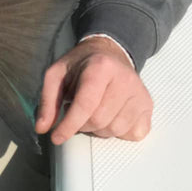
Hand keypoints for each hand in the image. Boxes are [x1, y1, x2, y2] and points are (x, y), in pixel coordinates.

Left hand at [35, 36, 152, 143]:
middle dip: (82, 125)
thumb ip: (48, 99)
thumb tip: (42, 127)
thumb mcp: (57, 73)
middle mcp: (125, 80)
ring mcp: (140, 94)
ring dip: (98, 130)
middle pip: (99, 120)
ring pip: (116, 130)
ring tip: (93, 112)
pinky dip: (118, 132)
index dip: (69, 125)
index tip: (56, 137)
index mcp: (100, 67)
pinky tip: (110, 116)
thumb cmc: (82, 64)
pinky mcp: (148, 105)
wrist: (110, 52)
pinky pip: (134, 134)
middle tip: (76, 114)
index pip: (86, 104)